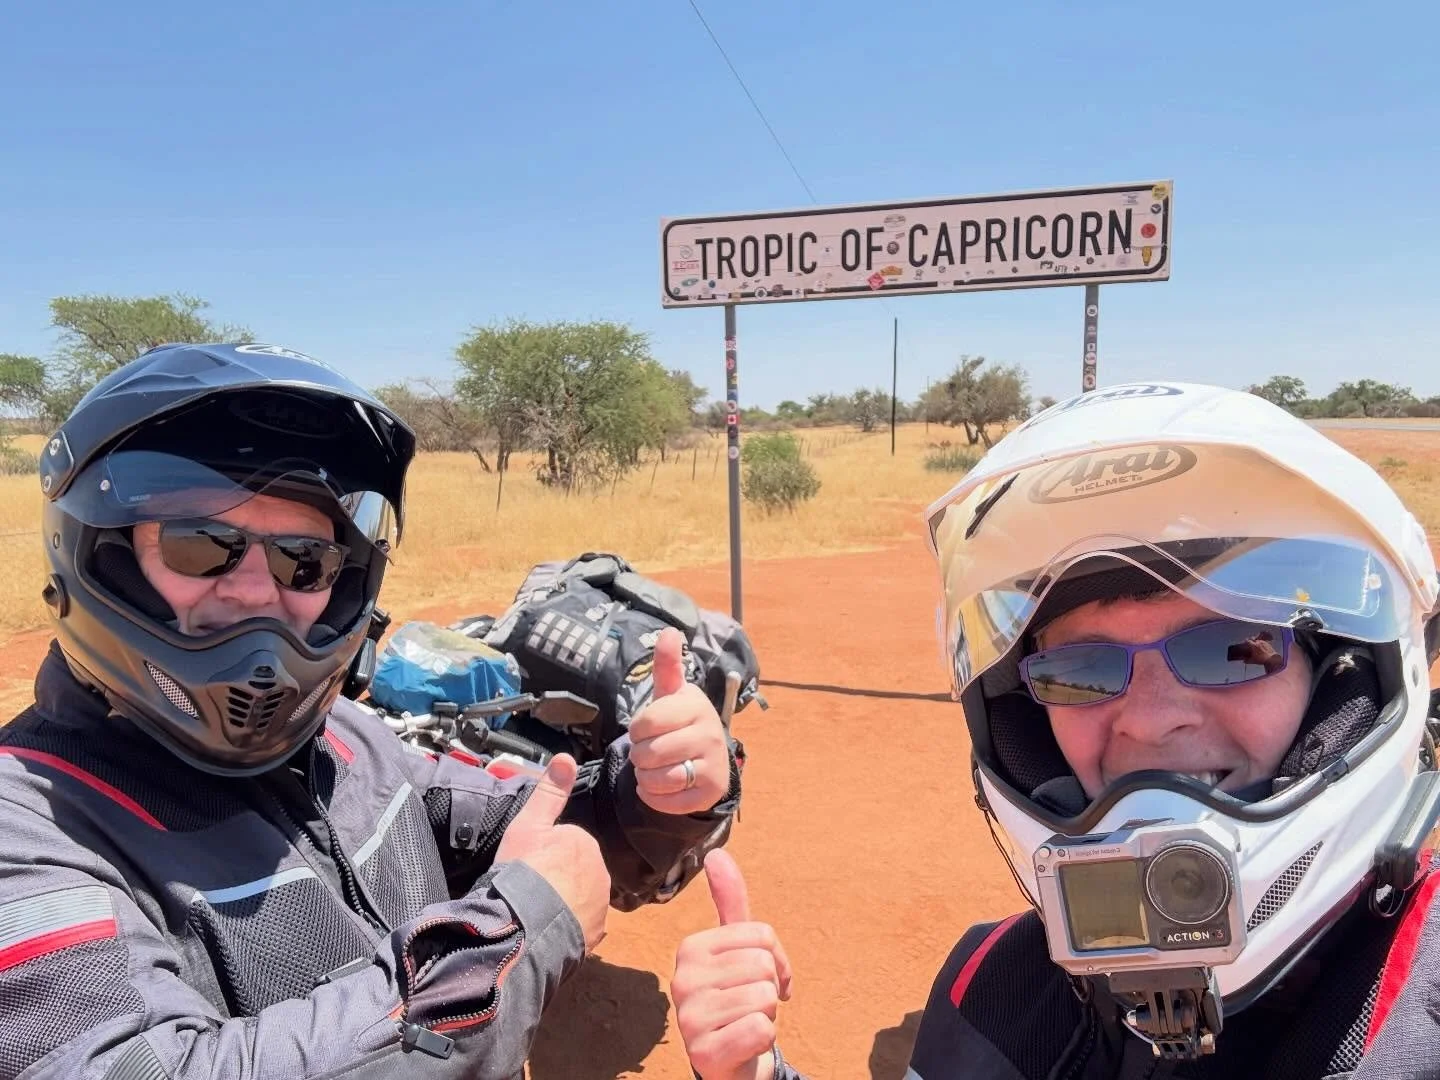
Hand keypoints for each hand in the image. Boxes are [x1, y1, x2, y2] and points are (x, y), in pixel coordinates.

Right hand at [495, 754, 610, 951]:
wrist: (523, 927)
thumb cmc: (522, 872)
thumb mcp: (529, 825)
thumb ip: (549, 792)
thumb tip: (565, 756)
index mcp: (585, 844)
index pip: (565, 844)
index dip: (542, 856)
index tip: (527, 867)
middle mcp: (601, 873)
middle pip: (575, 872)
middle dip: (557, 880)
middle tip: (529, 890)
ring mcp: (600, 906)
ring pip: (579, 899)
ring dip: (563, 904)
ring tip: (535, 913)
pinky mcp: (595, 934)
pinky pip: (581, 926)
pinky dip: (566, 927)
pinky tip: (545, 930)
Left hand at [630, 627, 731, 813]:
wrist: (708, 757)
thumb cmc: (681, 722)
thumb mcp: (672, 695)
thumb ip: (667, 665)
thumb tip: (670, 631)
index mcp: (696, 706)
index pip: (646, 722)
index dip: (636, 729)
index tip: (644, 729)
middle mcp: (710, 734)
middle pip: (648, 753)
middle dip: (639, 755)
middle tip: (650, 751)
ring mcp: (713, 764)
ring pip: (657, 778)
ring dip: (645, 777)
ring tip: (654, 768)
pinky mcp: (710, 792)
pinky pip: (666, 801)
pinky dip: (653, 797)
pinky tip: (661, 786)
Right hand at [672, 849, 791, 1079]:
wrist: (730, 1061)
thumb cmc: (736, 999)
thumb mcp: (736, 949)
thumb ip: (730, 902)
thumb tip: (717, 853)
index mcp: (690, 948)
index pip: (761, 935)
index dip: (777, 959)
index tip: (765, 978)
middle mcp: (682, 979)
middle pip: (763, 965)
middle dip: (771, 988)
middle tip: (753, 1005)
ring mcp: (689, 1018)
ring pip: (765, 996)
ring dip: (768, 1014)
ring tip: (746, 1023)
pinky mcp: (703, 1053)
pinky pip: (761, 1029)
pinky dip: (764, 1039)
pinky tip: (744, 1044)